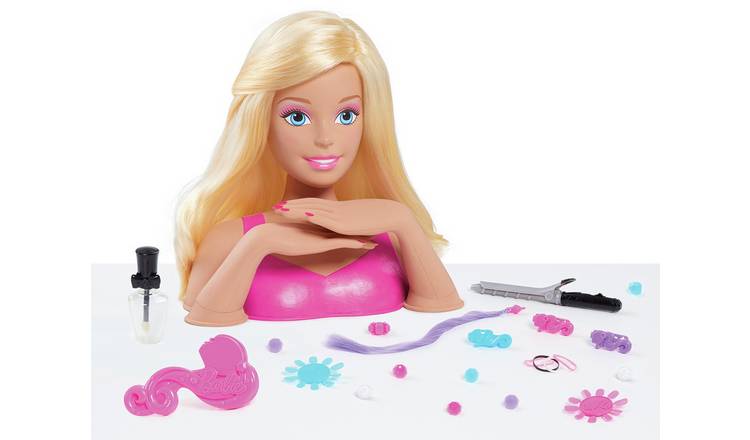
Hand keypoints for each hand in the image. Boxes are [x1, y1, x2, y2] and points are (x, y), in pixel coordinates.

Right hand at [253, 222, 377, 255]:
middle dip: (361, 231)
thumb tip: (301, 239)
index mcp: (317, 226)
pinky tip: (364, 246)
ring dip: (362, 239)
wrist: (268, 236)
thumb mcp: (293, 237)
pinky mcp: (321, 243)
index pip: (338, 225)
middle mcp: (322, 229)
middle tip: (375, 231)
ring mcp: (322, 235)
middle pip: (347, 229)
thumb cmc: (277, 238)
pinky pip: (341, 243)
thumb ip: (300, 236)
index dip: (350, 226)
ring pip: (347, 236)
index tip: (362, 228)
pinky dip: (354, 243)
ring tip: (376, 243)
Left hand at [272, 198, 411, 235]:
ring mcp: (340, 215)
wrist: (390, 213)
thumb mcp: (357, 220)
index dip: (298, 204)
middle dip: (291, 206)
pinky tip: (304, 214)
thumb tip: (340, 227)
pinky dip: (315, 215)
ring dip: (297, 210)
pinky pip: (327, 218)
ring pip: (314, 210)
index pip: (314, 204)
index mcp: (338, 208)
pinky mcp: (345, 222)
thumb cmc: (376, 218)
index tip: (285, 205)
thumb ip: (346, 222)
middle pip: (309, 205)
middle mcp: (336, 209)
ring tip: (282, 210)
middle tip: (275, 207)